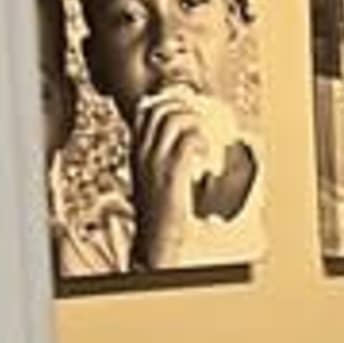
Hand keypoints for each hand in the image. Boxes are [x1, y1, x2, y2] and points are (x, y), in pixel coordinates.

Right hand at [129, 89, 256, 263]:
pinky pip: (189, 140)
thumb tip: (186, 140)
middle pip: (161, 108)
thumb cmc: (158, 212)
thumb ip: (162, 156)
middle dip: (186, 108)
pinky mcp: (172, 172)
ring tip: (205, 138)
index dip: (170, 102)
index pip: (147, 109)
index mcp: (135, 150)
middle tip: (202, 122)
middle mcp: (142, 151)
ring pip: (175, 118)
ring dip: (196, 123)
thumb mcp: (152, 177)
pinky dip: (203, 141)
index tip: (189, 110)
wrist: (153, 240)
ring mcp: (155, 161)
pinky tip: (207, 154)